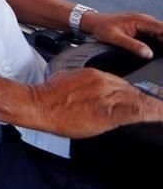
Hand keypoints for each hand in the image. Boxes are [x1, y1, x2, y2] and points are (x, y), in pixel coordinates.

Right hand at [32, 68, 162, 138]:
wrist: (37, 104)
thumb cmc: (47, 96)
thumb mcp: (64, 78)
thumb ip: (80, 81)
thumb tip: (83, 87)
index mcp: (94, 74)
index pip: (121, 83)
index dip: (134, 92)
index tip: (142, 98)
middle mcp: (104, 83)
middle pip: (133, 90)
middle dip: (147, 98)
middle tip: (157, 105)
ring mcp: (107, 96)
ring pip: (138, 99)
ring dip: (153, 106)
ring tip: (160, 110)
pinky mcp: (108, 112)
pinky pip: (137, 112)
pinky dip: (152, 113)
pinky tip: (159, 114)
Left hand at [83, 12, 162, 58]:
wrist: (93, 22)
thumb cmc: (102, 28)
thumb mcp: (115, 38)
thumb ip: (132, 45)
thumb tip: (149, 54)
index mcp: (140, 21)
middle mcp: (145, 19)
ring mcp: (144, 22)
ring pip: (161, 32)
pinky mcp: (142, 27)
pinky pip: (155, 33)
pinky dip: (160, 40)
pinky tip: (160, 50)